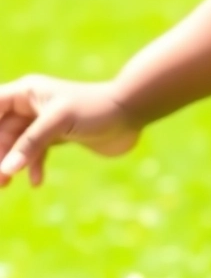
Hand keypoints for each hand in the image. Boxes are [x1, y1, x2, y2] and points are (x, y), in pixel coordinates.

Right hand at [0, 75, 143, 187]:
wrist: (131, 114)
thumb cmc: (95, 109)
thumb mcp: (59, 122)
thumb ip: (30, 144)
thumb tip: (5, 169)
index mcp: (27, 92)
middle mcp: (32, 105)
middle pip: (1, 130)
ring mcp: (45, 122)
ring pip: (16, 145)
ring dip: (10, 164)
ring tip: (4, 185)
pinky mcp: (58, 136)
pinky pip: (36, 154)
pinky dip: (33, 168)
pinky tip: (37, 183)